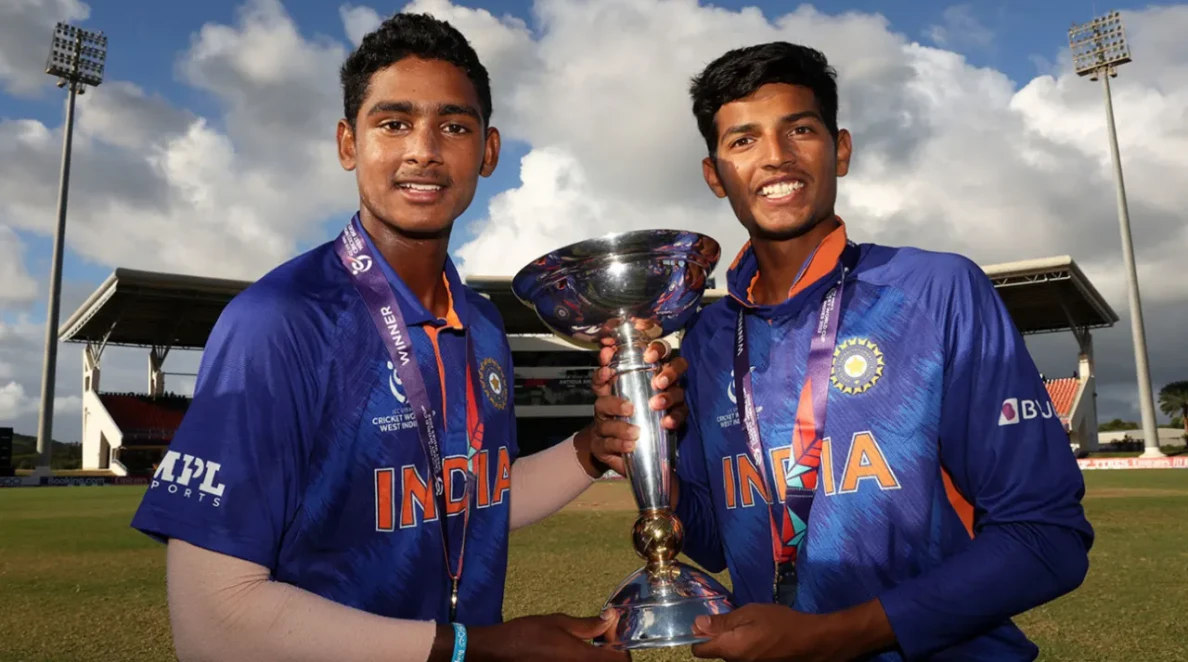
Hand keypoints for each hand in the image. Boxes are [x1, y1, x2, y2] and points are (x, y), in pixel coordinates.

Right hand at [463, 612, 630, 661]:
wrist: (499, 652)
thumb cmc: (527, 634)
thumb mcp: (559, 622)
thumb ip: (588, 624)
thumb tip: (610, 617)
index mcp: (583, 657)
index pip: (620, 661)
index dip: (623, 648)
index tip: (613, 634)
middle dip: (611, 654)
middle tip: (602, 638)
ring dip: (597, 657)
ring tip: (588, 643)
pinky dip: (583, 660)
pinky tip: (573, 651)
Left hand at [582, 339, 687, 476]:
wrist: (615, 434)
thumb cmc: (613, 404)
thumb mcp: (604, 389)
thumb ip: (602, 374)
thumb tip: (605, 353)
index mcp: (650, 366)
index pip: (661, 350)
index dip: (657, 349)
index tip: (648, 356)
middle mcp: (665, 378)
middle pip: (678, 366)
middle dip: (670, 372)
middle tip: (657, 383)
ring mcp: (673, 396)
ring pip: (679, 391)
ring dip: (669, 397)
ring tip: (656, 404)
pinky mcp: (676, 415)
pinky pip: (680, 415)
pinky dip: (674, 418)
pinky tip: (666, 423)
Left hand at [690, 603, 842, 661]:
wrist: (811, 642)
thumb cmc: (780, 623)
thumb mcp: (750, 614)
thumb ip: (722, 622)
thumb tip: (697, 624)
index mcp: (729, 650)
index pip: (699, 651)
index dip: (699, 636)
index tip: (707, 623)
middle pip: (717, 652)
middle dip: (720, 637)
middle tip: (735, 619)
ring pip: (732, 655)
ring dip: (735, 643)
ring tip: (751, 627)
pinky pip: (745, 657)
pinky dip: (747, 648)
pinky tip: (760, 637)